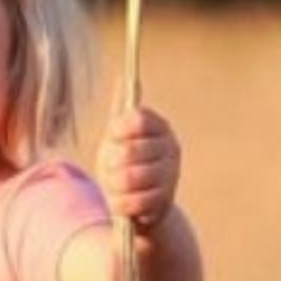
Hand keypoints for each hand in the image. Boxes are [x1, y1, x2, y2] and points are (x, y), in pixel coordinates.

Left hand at [97, 99, 182, 236]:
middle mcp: (171, 148)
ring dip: (114, 183)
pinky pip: (137, 201)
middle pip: (130, 151)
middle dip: (111, 162)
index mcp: (159, 127)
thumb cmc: (122, 162)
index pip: (139, 120)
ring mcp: (171, 174)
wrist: (136, 200)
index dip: (120, 129)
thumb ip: (120, 116)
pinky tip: (118, 201)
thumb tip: (122, 77)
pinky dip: (121, 203)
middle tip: (109, 166)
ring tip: (113, 184)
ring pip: (131, 177)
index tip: (112, 136)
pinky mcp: (166, 199)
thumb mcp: (118, 138)